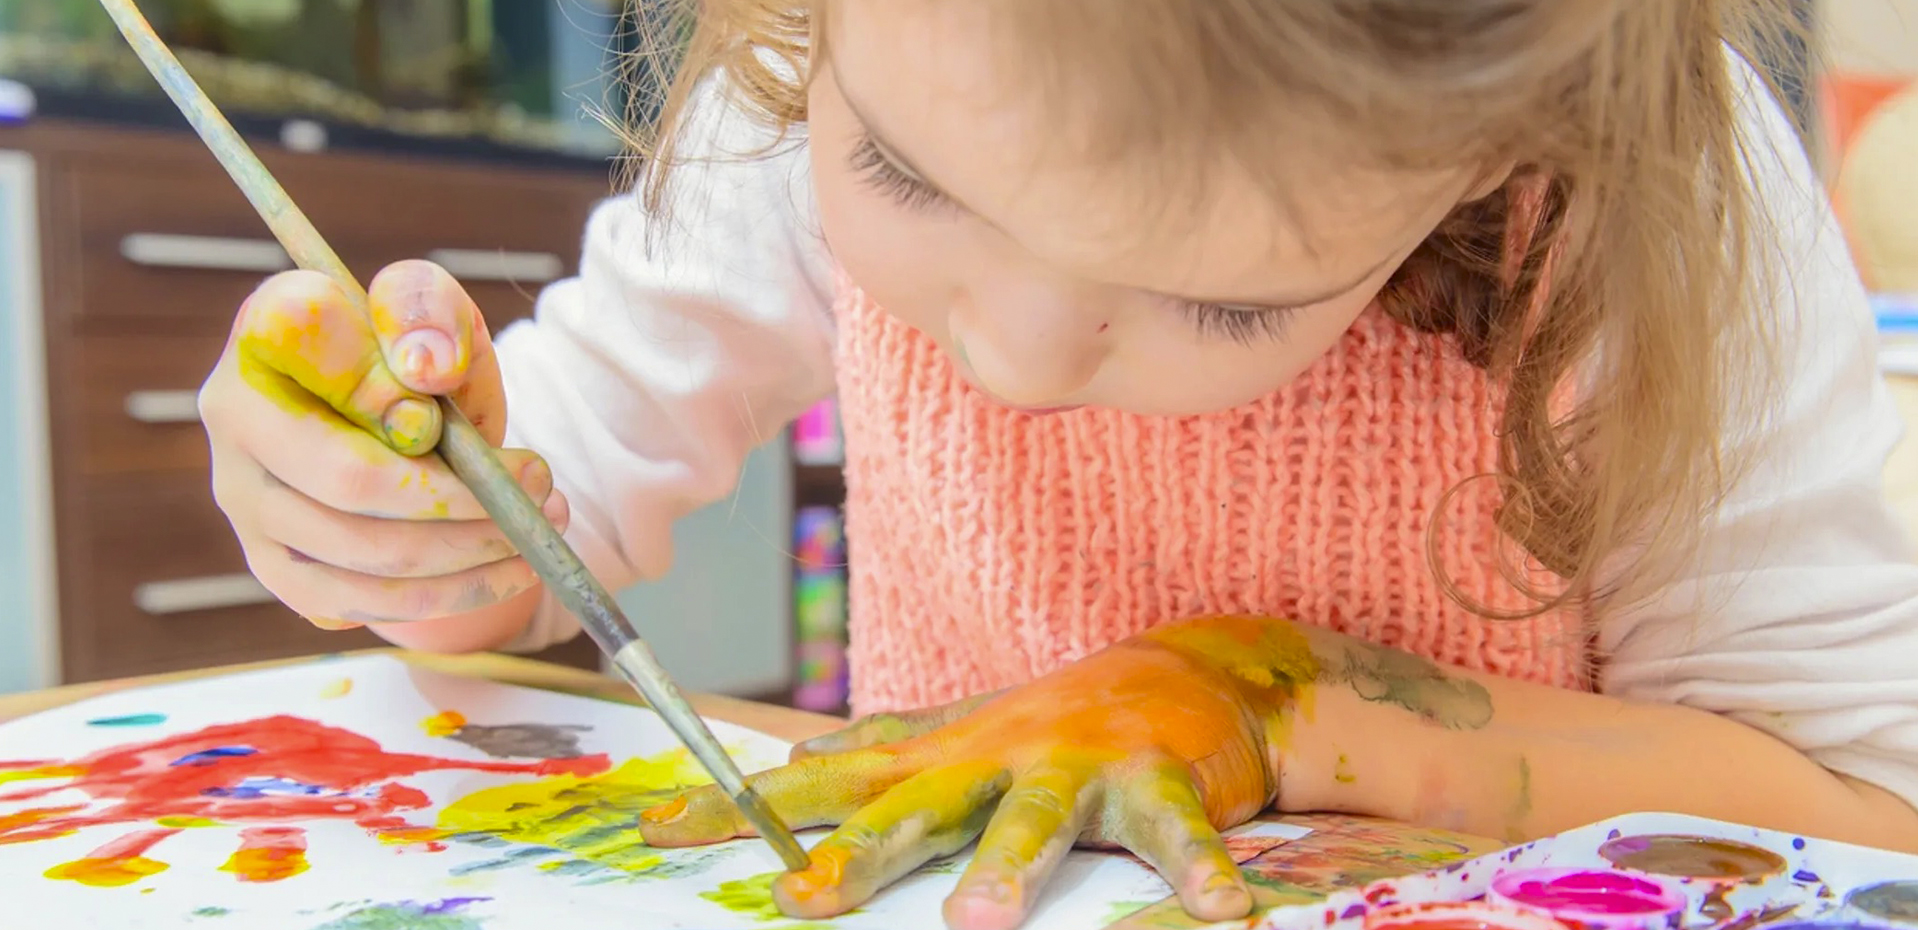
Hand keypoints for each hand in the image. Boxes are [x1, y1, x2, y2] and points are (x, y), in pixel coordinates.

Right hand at [198, 261, 565, 637]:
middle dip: (465, 497)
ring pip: (368, 556)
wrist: (398, 414)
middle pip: (352, 484)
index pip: (317, 359)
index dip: (396, 392)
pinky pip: (366, 604)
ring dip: (473, 550)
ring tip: (539, 528)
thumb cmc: (413, 354)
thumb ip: (427, 311)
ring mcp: (247, 504)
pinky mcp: (277, 568)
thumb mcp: (434, 308)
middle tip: (540, 488)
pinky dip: (452, 594)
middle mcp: (235, 421)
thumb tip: (425, 372)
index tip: (456, 414)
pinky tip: (508, 568)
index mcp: (264, 332)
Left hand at [640, 617, 1319, 929]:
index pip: (826, 782)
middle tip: (802, 900)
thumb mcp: (959, 732)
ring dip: (1010, 867)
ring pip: (1039, 818)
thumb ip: (882, 749)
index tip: (662, 832)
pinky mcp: (1160, 780)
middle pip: (918, 809)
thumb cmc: (1053, 719)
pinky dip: (1199, 872)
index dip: (743, 807)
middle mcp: (998, 757)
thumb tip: (796, 759)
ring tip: (980, 922)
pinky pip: (1178, 832)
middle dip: (860, 855)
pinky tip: (1219, 912)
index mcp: (942, 757)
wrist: (1185, 672)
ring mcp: (1079, 765)